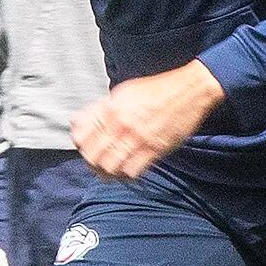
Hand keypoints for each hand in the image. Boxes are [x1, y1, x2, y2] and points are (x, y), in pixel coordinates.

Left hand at [73, 61, 225, 179]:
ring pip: (110, 167)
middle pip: (93, 157)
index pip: (81, 137)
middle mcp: (120, 124)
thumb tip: (77, 121)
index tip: (86, 148)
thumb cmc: (156, 90)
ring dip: (108, 173)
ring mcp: (137, 138)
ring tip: (112, 170)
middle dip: (92, 164)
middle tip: (98, 164)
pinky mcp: (154, 149)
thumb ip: (100, 108)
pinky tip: (128, 170)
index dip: (80, 147)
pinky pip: (132, 171)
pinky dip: (126, 175)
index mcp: (110, 108)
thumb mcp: (123, 92)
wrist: (188, 91)